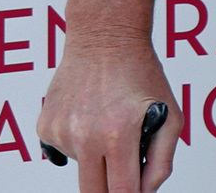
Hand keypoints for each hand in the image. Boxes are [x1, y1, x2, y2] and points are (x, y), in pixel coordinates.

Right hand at [37, 40, 181, 192]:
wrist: (104, 38)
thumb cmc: (141, 73)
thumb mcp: (170, 115)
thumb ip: (162, 160)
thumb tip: (146, 192)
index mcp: (119, 133)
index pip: (122, 191)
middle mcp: (85, 135)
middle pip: (93, 192)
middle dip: (110, 190)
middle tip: (123, 175)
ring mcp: (61, 132)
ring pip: (81, 169)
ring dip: (97, 158)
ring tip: (109, 123)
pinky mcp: (44, 127)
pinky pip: (64, 152)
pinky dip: (79, 143)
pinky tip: (90, 117)